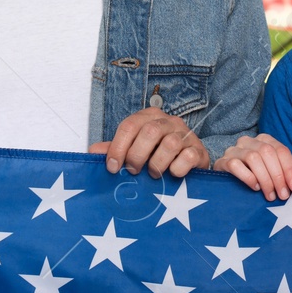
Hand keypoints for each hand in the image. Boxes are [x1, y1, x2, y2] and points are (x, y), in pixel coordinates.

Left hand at [89, 107, 208, 178]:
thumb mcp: (134, 150)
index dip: (118, 147)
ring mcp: (186, 135)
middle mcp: (169, 121)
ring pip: (170, 144)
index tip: (112, 167)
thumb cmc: (157, 156)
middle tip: (133, 171)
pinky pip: (187, 157)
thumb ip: (115, 150)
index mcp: (150, 117)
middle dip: (137, 155)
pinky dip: (177, 169)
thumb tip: (93, 152)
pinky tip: (172, 174)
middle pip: (150, 131)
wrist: (189, 164)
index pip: (130, 125)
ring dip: (157, 164)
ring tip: (153, 174)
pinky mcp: (199, 150)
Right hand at [215, 134, 291, 200]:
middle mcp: (248, 141)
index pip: (281, 150)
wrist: (224, 181)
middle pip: (268, 152)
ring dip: (265, 179)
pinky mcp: (222, 161)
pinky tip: (255, 187)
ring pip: (253, 158)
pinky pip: (236, 165)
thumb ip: (281, 173)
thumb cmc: (252, 176)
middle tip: (282, 195)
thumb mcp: (269, 171)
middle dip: (278, 176)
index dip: (290, 170)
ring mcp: (234, 150)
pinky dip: (248, 177)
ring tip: (270, 195)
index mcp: (264, 140)